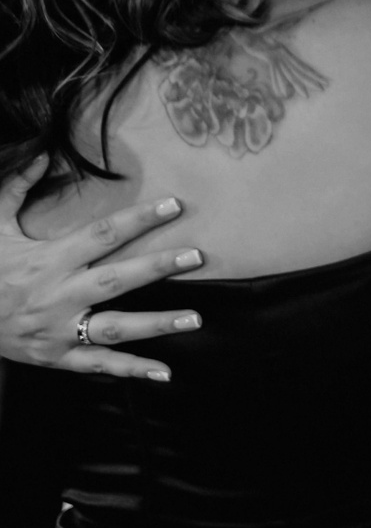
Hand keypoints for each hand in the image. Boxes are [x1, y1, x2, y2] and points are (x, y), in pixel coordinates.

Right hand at [0, 157, 202, 380]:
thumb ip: (16, 188)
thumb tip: (43, 154)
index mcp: (47, 260)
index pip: (101, 234)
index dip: (139, 219)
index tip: (174, 206)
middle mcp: (57, 295)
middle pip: (115, 280)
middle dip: (157, 267)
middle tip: (196, 257)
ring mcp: (59, 330)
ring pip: (114, 327)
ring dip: (156, 324)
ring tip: (195, 318)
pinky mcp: (58, 357)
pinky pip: (99, 365)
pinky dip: (132, 370)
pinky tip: (164, 372)